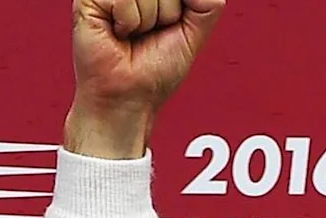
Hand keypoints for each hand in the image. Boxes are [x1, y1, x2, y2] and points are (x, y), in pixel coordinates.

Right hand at [67, 0, 225, 159]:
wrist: (125, 99)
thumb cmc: (154, 71)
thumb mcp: (194, 32)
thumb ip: (207, 2)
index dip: (178, 10)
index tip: (168, 27)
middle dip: (166, 14)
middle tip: (148, 34)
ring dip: (146, 21)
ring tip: (132, 35)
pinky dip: (128, 22)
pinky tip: (117, 33)